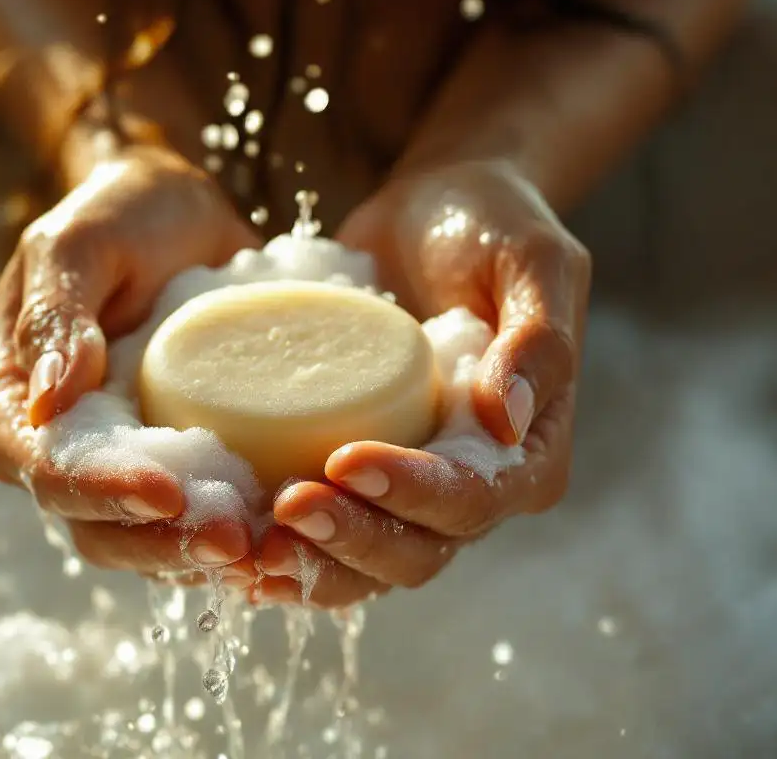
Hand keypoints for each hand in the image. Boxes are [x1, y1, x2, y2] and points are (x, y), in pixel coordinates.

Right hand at [0, 146, 260, 585]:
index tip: (166, 490)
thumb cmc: (118, 218)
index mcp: (25, 405)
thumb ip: (56, 316)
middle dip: (162, 543)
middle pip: (98, 528)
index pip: (49, 468)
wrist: (177, 217)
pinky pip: (198, 521)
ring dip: (202, 556)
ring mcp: (127, 465)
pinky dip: (234, 538)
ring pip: (150, 542)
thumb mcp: (77, 245)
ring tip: (264, 550)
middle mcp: (69, 450)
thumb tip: (47, 399)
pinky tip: (280, 541)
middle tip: (232, 541)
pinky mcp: (182, 466)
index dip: (102, 491)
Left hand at [255, 161, 591, 606]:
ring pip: (369, 563)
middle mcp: (475, 487)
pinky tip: (237, 554)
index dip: (412, 493)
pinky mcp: (363, 476)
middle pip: (419, 550)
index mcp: (530, 453)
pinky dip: (288, 553)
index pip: (474, 498)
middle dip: (353, 539)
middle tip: (285, 508)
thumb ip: (538, 338)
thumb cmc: (490, 226)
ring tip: (248, 548)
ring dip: (312, 565)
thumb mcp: (534, 262)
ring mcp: (414, 489)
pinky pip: (328, 537)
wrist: (434, 211)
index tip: (344, 458)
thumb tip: (510, 419)